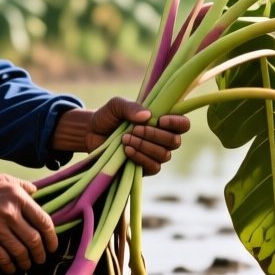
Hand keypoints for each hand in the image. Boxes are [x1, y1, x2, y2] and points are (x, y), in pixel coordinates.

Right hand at [0, 157, 57, 274]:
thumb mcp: (4, 179)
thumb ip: (23, 186)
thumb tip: (38, 192)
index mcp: (18, 198)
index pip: (44, 222)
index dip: (52, 238)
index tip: (53, 246)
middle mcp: (10, 213)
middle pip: (34, 241)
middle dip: (41, 254)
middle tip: (41, 259)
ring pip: (20, 252)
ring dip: (27, 262)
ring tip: (27, 265)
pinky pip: (2, 258)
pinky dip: (10, 266)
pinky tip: (11, 268)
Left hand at [55, 97, 189, 173]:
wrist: (91, 134)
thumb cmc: (108, 117)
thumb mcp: (116, 106)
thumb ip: (130, 106)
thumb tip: (147, 116)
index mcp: (162, 121)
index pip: (183, 124)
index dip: (177, 123)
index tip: (160, 120)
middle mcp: (163, 139)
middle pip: (174, 141)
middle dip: (154, 135)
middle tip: (134, 129)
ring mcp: (155, 155)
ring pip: (164, 155)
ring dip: (145, 146)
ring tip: (126, 138)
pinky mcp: (145, 168)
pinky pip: (153, 167)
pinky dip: (140, 158)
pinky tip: (126, 150)